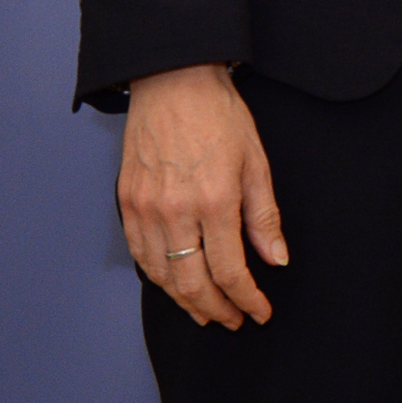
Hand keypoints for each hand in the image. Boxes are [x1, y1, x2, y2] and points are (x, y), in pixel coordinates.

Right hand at [119, 64, 283, 328]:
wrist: (174, 82)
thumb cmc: (221, 117)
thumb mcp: (257, 162)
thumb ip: (264, 216)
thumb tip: (276, 260)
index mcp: (214, 201)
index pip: (230, 270)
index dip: (247, 298)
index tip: (260, 312)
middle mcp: (174, 211)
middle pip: (191, 283)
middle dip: (215, 309)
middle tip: (234, 320)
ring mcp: (144, 208)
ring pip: (160, 275)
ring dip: (184, 301)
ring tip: (207, 312)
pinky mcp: (125, 202)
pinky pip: (140, 254)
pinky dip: (158, 277)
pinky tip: (175, 283)